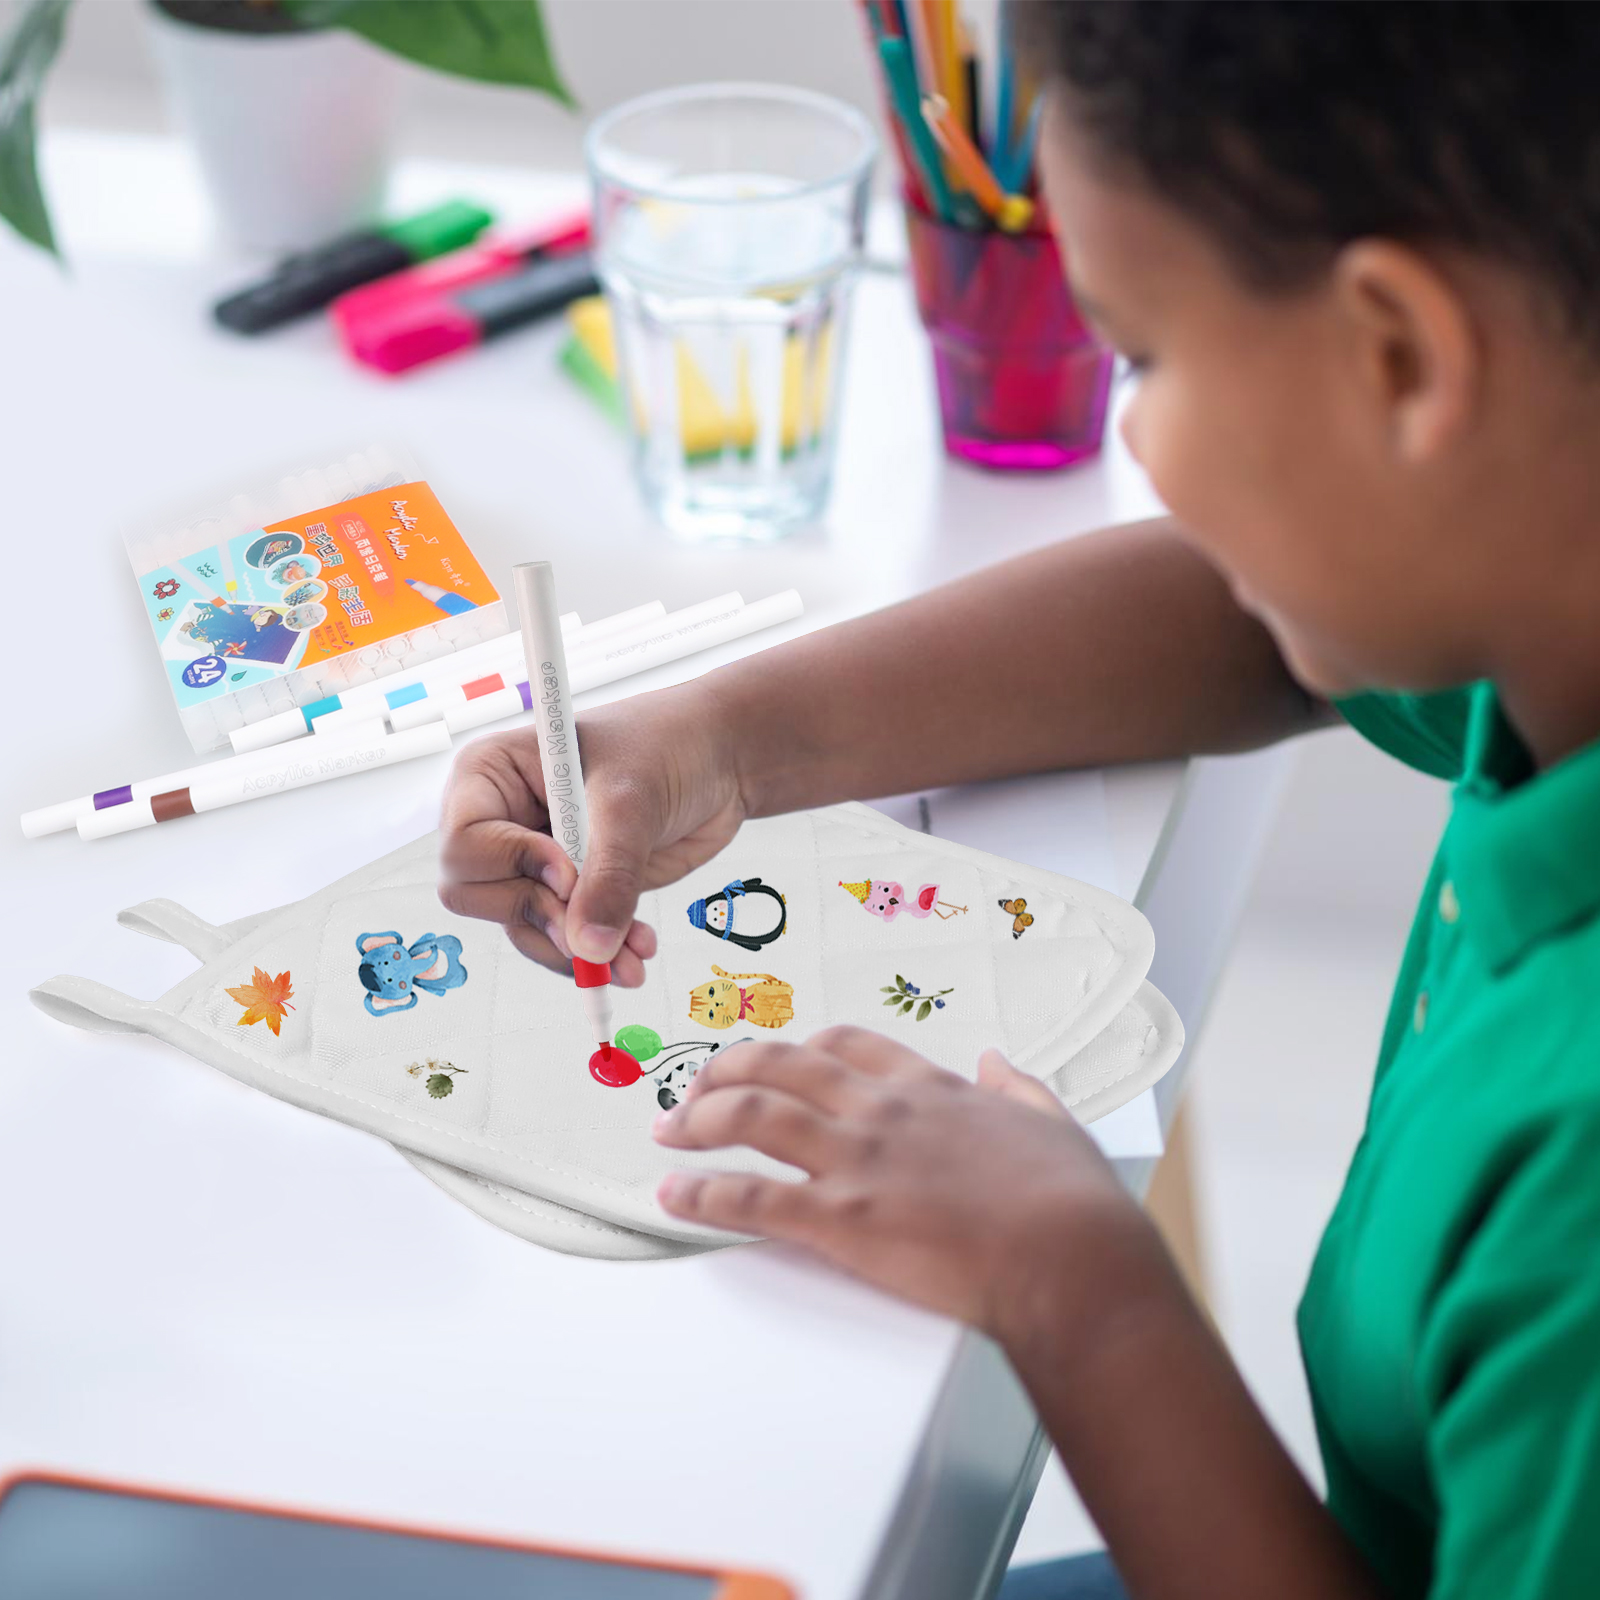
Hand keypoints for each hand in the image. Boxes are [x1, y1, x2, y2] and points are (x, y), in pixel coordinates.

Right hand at [438, 682, 747, 982]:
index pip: (464, 841)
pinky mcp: (568, 891)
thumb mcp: (631, 803)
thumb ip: (609, 875)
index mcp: (491, 773)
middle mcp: (501, 820)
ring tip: (632, 957)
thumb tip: (588, 947)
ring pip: (521, 927)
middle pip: (478, 895)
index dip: (512, 866)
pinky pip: (559, 939)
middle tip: (593, 932)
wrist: (719, 762)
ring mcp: (533, 859)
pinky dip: (594, 956)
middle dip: (539, 918)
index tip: (568, 873)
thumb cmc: (666, 746)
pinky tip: (635, 953)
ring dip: (576, 952)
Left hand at [652, 1026, 1154, 1344]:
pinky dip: (702, 1195)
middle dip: (725, 1070)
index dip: (795, 1048)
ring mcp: (857, 1161)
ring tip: (669, 1132)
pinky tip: (674, 1197)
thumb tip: (997, 1060)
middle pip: (778, 1064)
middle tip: (694, 1090)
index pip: (843, 1044)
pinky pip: (751, 1197)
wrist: (1074, 1261)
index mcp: (928, 1088)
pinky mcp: (841, 1220)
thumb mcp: (1053, 1121)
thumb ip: (1017, 1086)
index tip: (773, 1060)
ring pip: (750, 1115)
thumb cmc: (1073, 1203)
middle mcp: (881, 1111)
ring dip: (697, 1119)